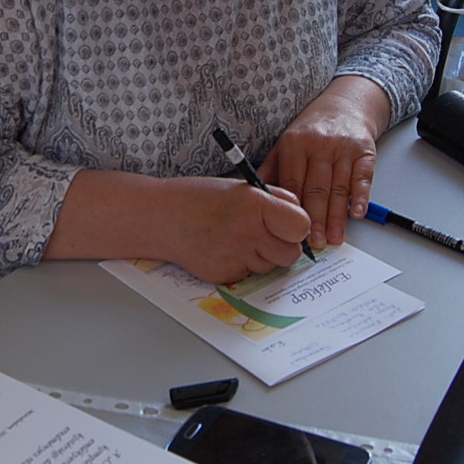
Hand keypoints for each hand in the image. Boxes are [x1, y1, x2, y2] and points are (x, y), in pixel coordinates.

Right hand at [44, 171, 309, 283]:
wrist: (162, 217)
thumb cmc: (203, 198)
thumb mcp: (243, 187)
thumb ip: (276, 201)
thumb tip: (301, 220)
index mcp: (255, 205)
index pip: (300, 226)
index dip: (298, 226)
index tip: (289, 223)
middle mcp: (247, 234)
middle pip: (290, 254)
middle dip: (283, 245)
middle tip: (266, 233)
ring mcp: (235, 258)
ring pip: (270, 266)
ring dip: (262, 255)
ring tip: (239, 237)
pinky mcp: (224, 276)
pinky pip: (248, 275)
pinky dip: (242, 264)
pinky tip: (224, 248)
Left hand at [259, 76, 391, 249]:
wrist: (344, 106)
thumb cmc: (311, 132)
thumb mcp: (285, 145)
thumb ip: (271, 170)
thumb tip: (251, 197)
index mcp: (295, 144)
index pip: (293, 182)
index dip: (293, 210)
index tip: (292, 232)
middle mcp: (319, 144)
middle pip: (317, 188)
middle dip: (316, 219)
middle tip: (315, 243)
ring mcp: (343, 147)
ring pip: (339, 187)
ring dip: (337, 217)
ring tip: (334, 239)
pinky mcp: (365, 150)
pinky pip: (363, 177)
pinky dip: (361, 197)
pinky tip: (356, 214)